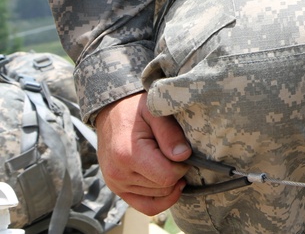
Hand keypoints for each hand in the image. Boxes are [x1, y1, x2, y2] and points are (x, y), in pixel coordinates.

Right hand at [94, 91, 191, 214]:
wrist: (111, 113)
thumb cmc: (135, 109)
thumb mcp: (155, 112)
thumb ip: (170, 134)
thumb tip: (184, 156)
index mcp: (128, 155)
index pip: (167, 176)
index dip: (182, 166)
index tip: (182, 152)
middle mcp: (119, 174)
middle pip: (164, 187)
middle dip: (176, 172)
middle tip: (176, 154)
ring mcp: (116, 184)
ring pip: (157, 197)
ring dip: (168, 183)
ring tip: (168, 162)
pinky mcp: (118, 189)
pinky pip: (145, 206)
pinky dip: (161, 199)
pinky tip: (170, 184)